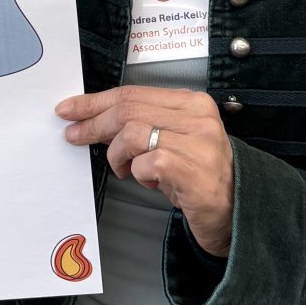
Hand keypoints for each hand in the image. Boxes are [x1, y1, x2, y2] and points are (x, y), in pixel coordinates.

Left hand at [56, 86, 234, 258]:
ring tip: (123, 169)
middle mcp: (198, 118)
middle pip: (128, 110)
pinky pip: (146, 164)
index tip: (70, 109)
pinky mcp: (193, 170)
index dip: (96, 101)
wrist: (235, 212)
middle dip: (93, 123)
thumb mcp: (171, 141)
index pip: (133, 93)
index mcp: (192, 103)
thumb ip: (139, 126)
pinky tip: (149, 182)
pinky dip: (137, 174)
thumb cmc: (198, 176)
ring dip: (117, 154)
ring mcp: (198, 143)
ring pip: (132, 134)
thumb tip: (93, 120)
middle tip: (75, 136)